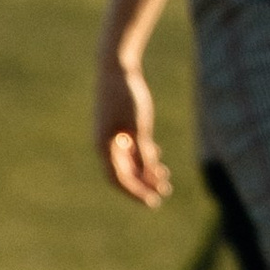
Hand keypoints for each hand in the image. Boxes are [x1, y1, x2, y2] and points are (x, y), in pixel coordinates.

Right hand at [96, 48, 170, 207]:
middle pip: (124, 173)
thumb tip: (147, 176)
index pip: (119, 179)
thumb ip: (143, 151)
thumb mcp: (139, 126)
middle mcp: (106, 144)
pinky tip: (158, 160)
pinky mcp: (118, 125)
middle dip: (143, 184)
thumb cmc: (126, 95)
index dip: (136, 192)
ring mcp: (111, 135)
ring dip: (145, 171)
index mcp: (104, 146)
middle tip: (164, 193)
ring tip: (165, 179)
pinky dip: (142, 157)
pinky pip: (129, 148)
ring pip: (128, 161)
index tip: (153, 202)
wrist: (116, 67)